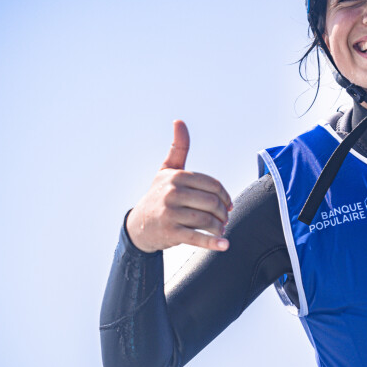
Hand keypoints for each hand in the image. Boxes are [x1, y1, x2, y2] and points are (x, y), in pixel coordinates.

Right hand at [126, 120, 232, 252]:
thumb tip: (179, 121)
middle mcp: (172, 192)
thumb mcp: (167, 171)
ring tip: (221, 230)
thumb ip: (178, 148)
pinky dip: (213, 243)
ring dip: (220, 227)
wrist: (138, 225)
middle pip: (212, 202)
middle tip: (225, 219)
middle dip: (223, 213)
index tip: (228, 204)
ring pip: (207, 220)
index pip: (212, 185)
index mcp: (176, 176)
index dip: (225, 196)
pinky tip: (224, 245)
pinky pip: (197, 237)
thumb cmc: (158, 195)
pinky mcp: (171, 232)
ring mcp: (171, 213)